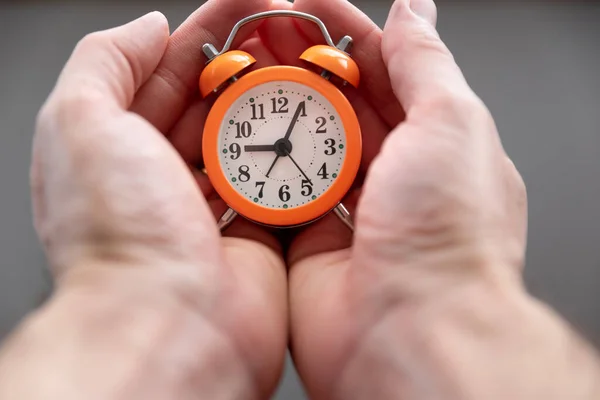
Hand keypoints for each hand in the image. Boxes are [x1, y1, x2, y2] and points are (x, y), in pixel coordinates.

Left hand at [0, 2, 288, 398]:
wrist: (172, 322)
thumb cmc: (121, 235)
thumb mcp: (81, 121)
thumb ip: (106, 60)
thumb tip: (151, 28)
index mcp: (118, 150)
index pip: (164, 74)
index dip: (206, 36)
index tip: (248, 9)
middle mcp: (164, 179)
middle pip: (212, 104)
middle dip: (247, 64)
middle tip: (287, 34)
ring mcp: (212, 207)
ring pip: (249, 140)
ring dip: (276, 106)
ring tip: (308, 72)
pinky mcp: (255, 233)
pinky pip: (279, 182)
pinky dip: (294, 155)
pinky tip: (314, 127)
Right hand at [263, 0, 599, 397]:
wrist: (409, 333)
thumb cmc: (446, 237)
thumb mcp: (450, 123)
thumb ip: (425, 63)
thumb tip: (415, 11)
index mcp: (430, 143)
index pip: (383, 69)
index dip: (344, 32)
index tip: (305, 5)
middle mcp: (388, 177)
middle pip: (336, 104)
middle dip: (299, 64)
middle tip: (259, 33)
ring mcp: (345, 210)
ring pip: (301, 144)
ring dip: (271, 110)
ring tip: (237, 74)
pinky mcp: (307, 242)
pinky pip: (275, 193)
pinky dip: (255, 165)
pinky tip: (233, 136)